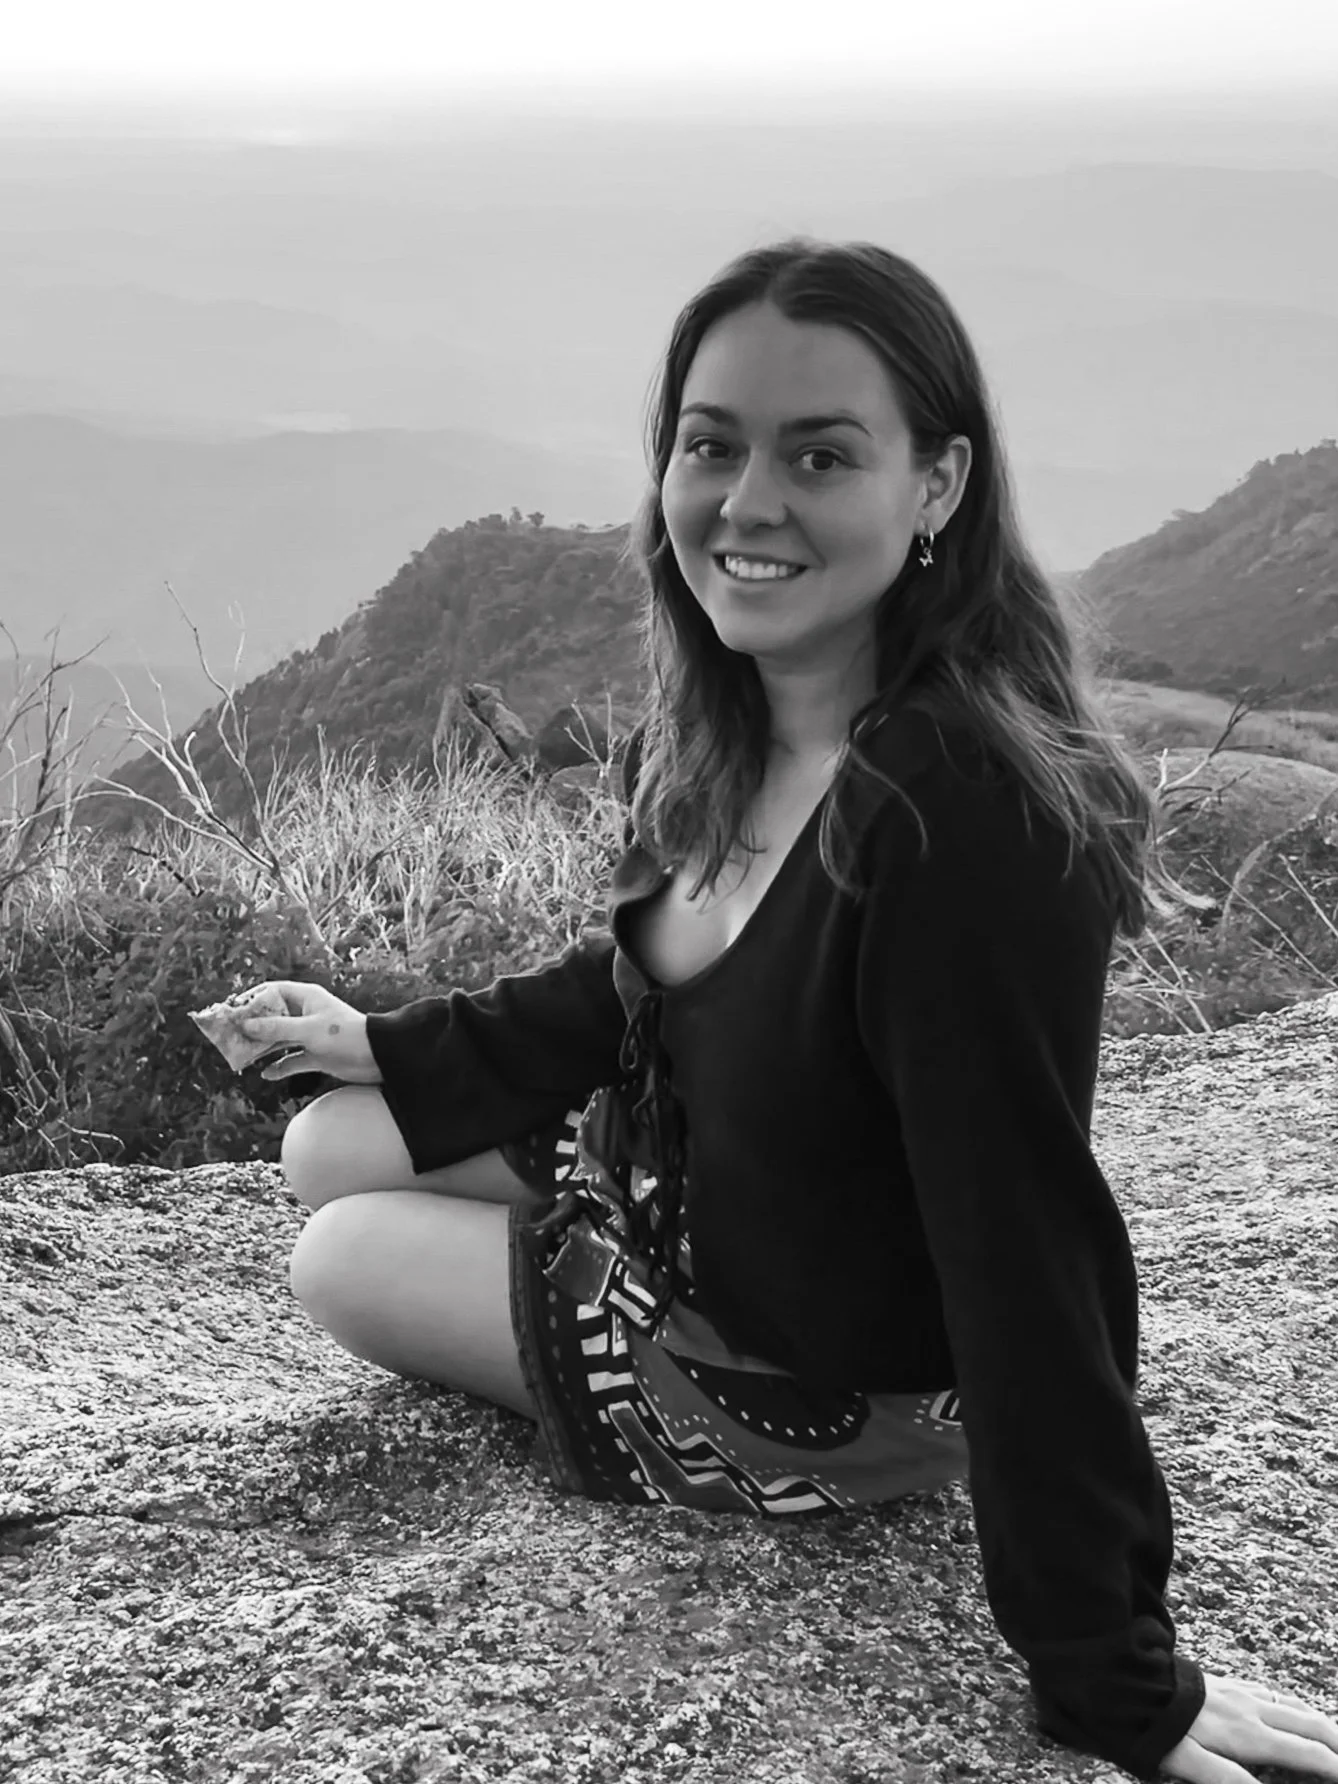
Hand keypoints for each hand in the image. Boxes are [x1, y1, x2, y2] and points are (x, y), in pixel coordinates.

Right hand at [238, 980, 382, 1085]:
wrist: (378, 1058)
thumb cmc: (346, 1035)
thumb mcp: (308, 1030)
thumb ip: (276, 1028)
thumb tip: (245, 1024)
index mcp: (307, 998)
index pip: (273, 992)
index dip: (252, 999)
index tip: (232, 1010)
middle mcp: (306, 1015)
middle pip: (272, 1017)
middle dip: (252, 1026)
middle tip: (230, 1035)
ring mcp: (311, 1036)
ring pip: (280, 1040)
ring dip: (262, 1048)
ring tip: (241, 1056)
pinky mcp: (317, 1055)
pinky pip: (292, 1060)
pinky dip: (280, 1067)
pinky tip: (266, 1074)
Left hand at [1158, 1672, 1337, 1781]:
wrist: (1128, 1682)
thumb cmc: (1157, 1727)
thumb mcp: (1187, 1763)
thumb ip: (1227, 1779)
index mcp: (1248, 1734)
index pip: (1305, 1752)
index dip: (1333, 1766)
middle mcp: (1251, 1710)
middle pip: (1308, 1723)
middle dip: (1336, 1741)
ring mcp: (1239, 1693)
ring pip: (1292, 1704)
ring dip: (1319, 1721)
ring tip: (1334, 1736)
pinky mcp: (1225, 1684)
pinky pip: (1271, 1692)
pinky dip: (1293, 1704)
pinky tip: (1290, 1708)